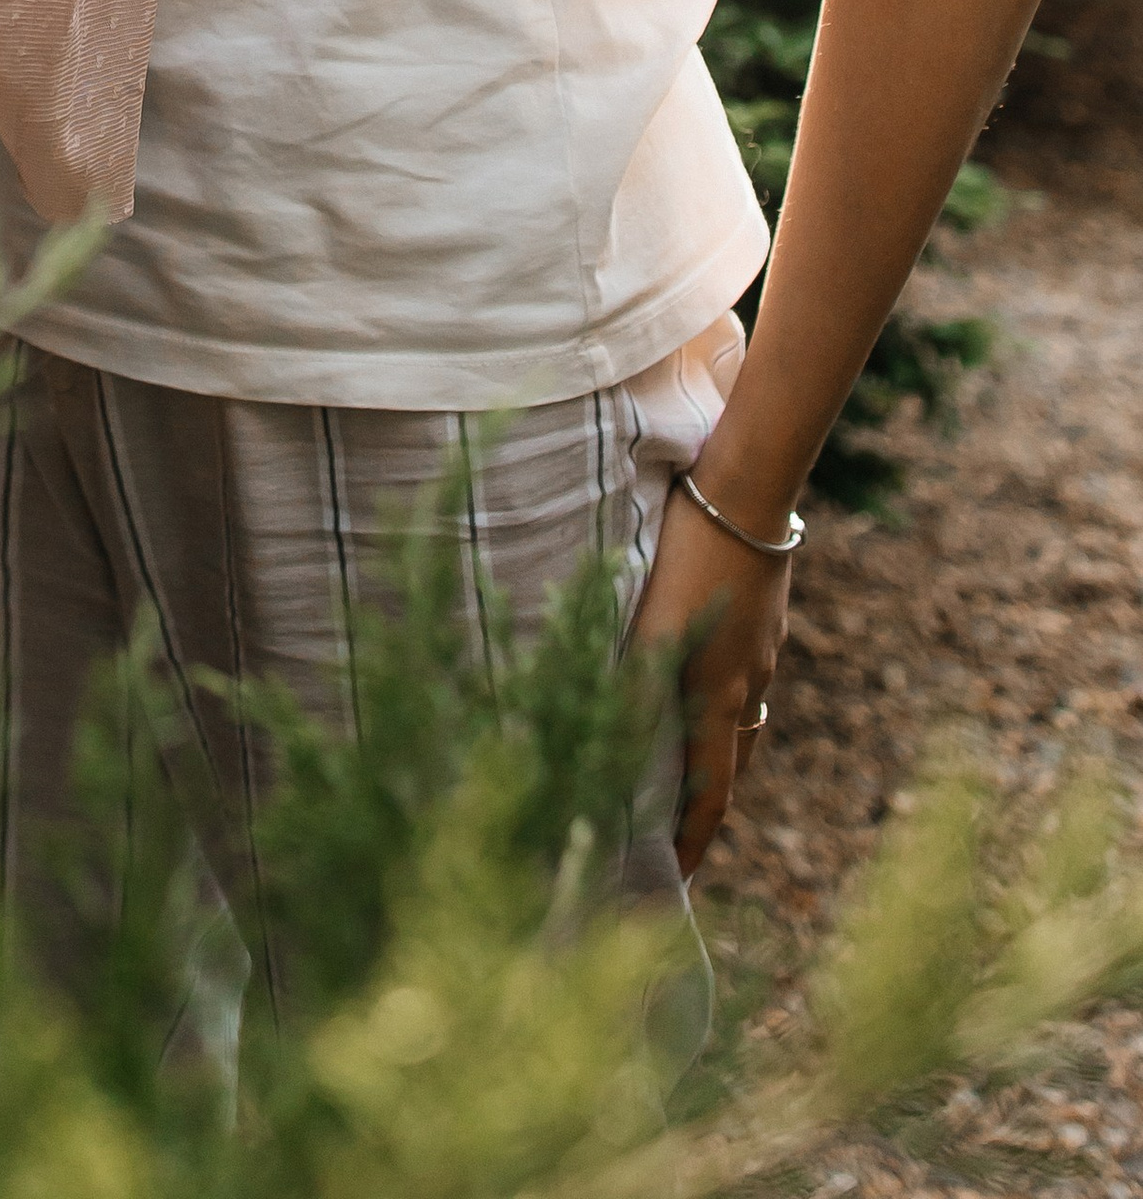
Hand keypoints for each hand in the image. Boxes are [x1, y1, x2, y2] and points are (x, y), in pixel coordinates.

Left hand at [628, 470, 794, 877]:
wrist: (745, 492)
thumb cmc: (687, 557)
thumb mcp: (651, 626)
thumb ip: (634, 688)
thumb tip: (610, 749)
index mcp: (721, 696)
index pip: (712, 794)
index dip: (695, 844)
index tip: (678, 883)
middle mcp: (749, 683)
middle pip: (733, 764)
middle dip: (707, 804)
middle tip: (675, 833)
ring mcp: (763, 650)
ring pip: (742, 719)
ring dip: (716, 751)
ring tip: (685, 770)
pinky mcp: (766, 618)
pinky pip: (746, 678)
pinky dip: (723, 700)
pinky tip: (701, 681)